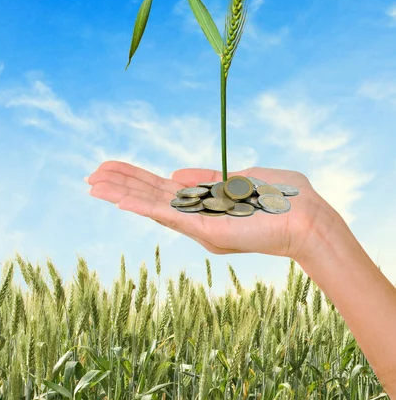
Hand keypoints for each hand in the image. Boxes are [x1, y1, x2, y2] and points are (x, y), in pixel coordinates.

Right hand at [86, 161, 325, 260]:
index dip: (136, 178)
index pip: (163, 188)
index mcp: (206, 200)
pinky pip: (168, 216)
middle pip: (151, 196)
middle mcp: (198, 215)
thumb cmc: (285, 197)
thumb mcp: (243, 178)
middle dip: (121, 185)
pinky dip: (141, 207)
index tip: (113, 168)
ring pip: (152, 206)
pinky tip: (118, 199)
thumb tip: (176, 173)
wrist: (308, 219)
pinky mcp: (206, 230)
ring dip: (121, 195)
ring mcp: (199, 224)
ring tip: (92, 184)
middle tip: (91, 175)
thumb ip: (210, 176)